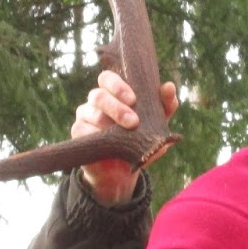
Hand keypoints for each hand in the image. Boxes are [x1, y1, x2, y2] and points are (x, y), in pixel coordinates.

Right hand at [71, 69, 179, 205]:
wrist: (123, 170)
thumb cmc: (139, 138)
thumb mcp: (156, 123)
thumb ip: (165, 105)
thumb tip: (169, 86)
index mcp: (113, 92)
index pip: (107, 78)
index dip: (118, 86)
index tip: (133, 99)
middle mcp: (97, 100)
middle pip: (98, 95)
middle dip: (116, 107)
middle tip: (133, 121)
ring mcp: (85, 116)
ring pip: (91, 113)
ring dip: (108, 123)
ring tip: (124, 134)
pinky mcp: (78, 133)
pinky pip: (82, 130)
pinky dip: (95, 135)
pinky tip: (107, 142)